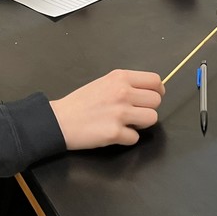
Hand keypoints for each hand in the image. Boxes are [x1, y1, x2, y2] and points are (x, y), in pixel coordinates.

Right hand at [50, 69, 164, 148]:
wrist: (58, 121)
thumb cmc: (81, 102)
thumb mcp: (104, 82)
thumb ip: (126, 84)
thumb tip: (150, 91)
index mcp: (120, 77)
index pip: (155, 80)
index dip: (157, 90)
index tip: (152, 97)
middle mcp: (123, 92)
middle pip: (156, 101)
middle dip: (147, 108)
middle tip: (134, 112)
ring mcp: (120, 113)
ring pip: (152, 118)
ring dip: (141, 124)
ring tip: (126, 123)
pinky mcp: (115, 132)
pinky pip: (135, 138)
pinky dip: (126, 138)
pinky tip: (113, 133)